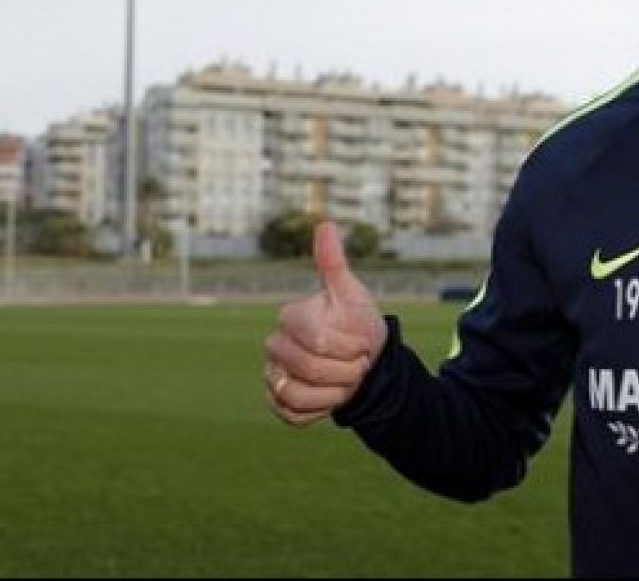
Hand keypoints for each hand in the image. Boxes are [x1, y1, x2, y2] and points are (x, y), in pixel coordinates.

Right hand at [264, 220, 387, 425]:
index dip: (346, 347)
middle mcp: (274, 345)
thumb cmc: (358, 324)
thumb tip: (325, 224)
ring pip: (295, 393)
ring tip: (348, 382)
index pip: (314, 338)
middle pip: (306, 367)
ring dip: (333, 393)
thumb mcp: (353, 295)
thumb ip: (334, 264)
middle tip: (359, 366)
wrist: (365, 363)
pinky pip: (290, 414)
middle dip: (344, 371)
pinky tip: (334, 398)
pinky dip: (319, 412)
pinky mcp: (276, 401)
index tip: (363, 346)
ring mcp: (272, 373)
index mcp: (291, 316)